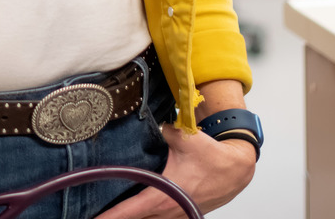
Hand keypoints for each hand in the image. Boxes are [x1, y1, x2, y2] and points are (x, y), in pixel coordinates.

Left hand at [95, 125, 255, 217]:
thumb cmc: (214, 157)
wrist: (237, 168)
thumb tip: (152, 125)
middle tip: (97, 215)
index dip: (111, 216)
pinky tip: (138, 213)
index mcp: (165, 195)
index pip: (131, 210)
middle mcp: (170, 210)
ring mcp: (178, 214)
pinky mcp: (185, 213)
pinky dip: (148, 217)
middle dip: (116, 218)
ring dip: (133, 218)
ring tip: (113, 214)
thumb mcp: (186, 138)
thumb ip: (163, 130)